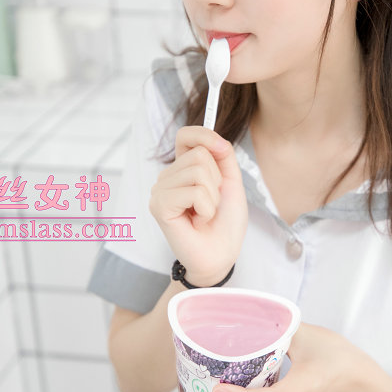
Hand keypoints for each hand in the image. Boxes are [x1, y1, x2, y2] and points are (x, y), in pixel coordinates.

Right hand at [149, 125, 247, 284]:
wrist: (221, 255)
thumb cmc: (224, 223)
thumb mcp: (231, 182)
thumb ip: (224, 156)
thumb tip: (216, 140)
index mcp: (183, 169)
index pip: (186, 136)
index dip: (205, 136)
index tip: (222, 150)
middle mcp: (167, 177)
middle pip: (200, 154)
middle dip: (217, 181)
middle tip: (212, 204)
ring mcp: (160, 191)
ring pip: (199, 172)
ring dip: (213, 197)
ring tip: (205, 214)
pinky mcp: (160, 206)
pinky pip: (194, 192)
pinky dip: (206, 208)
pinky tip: (199, 221)